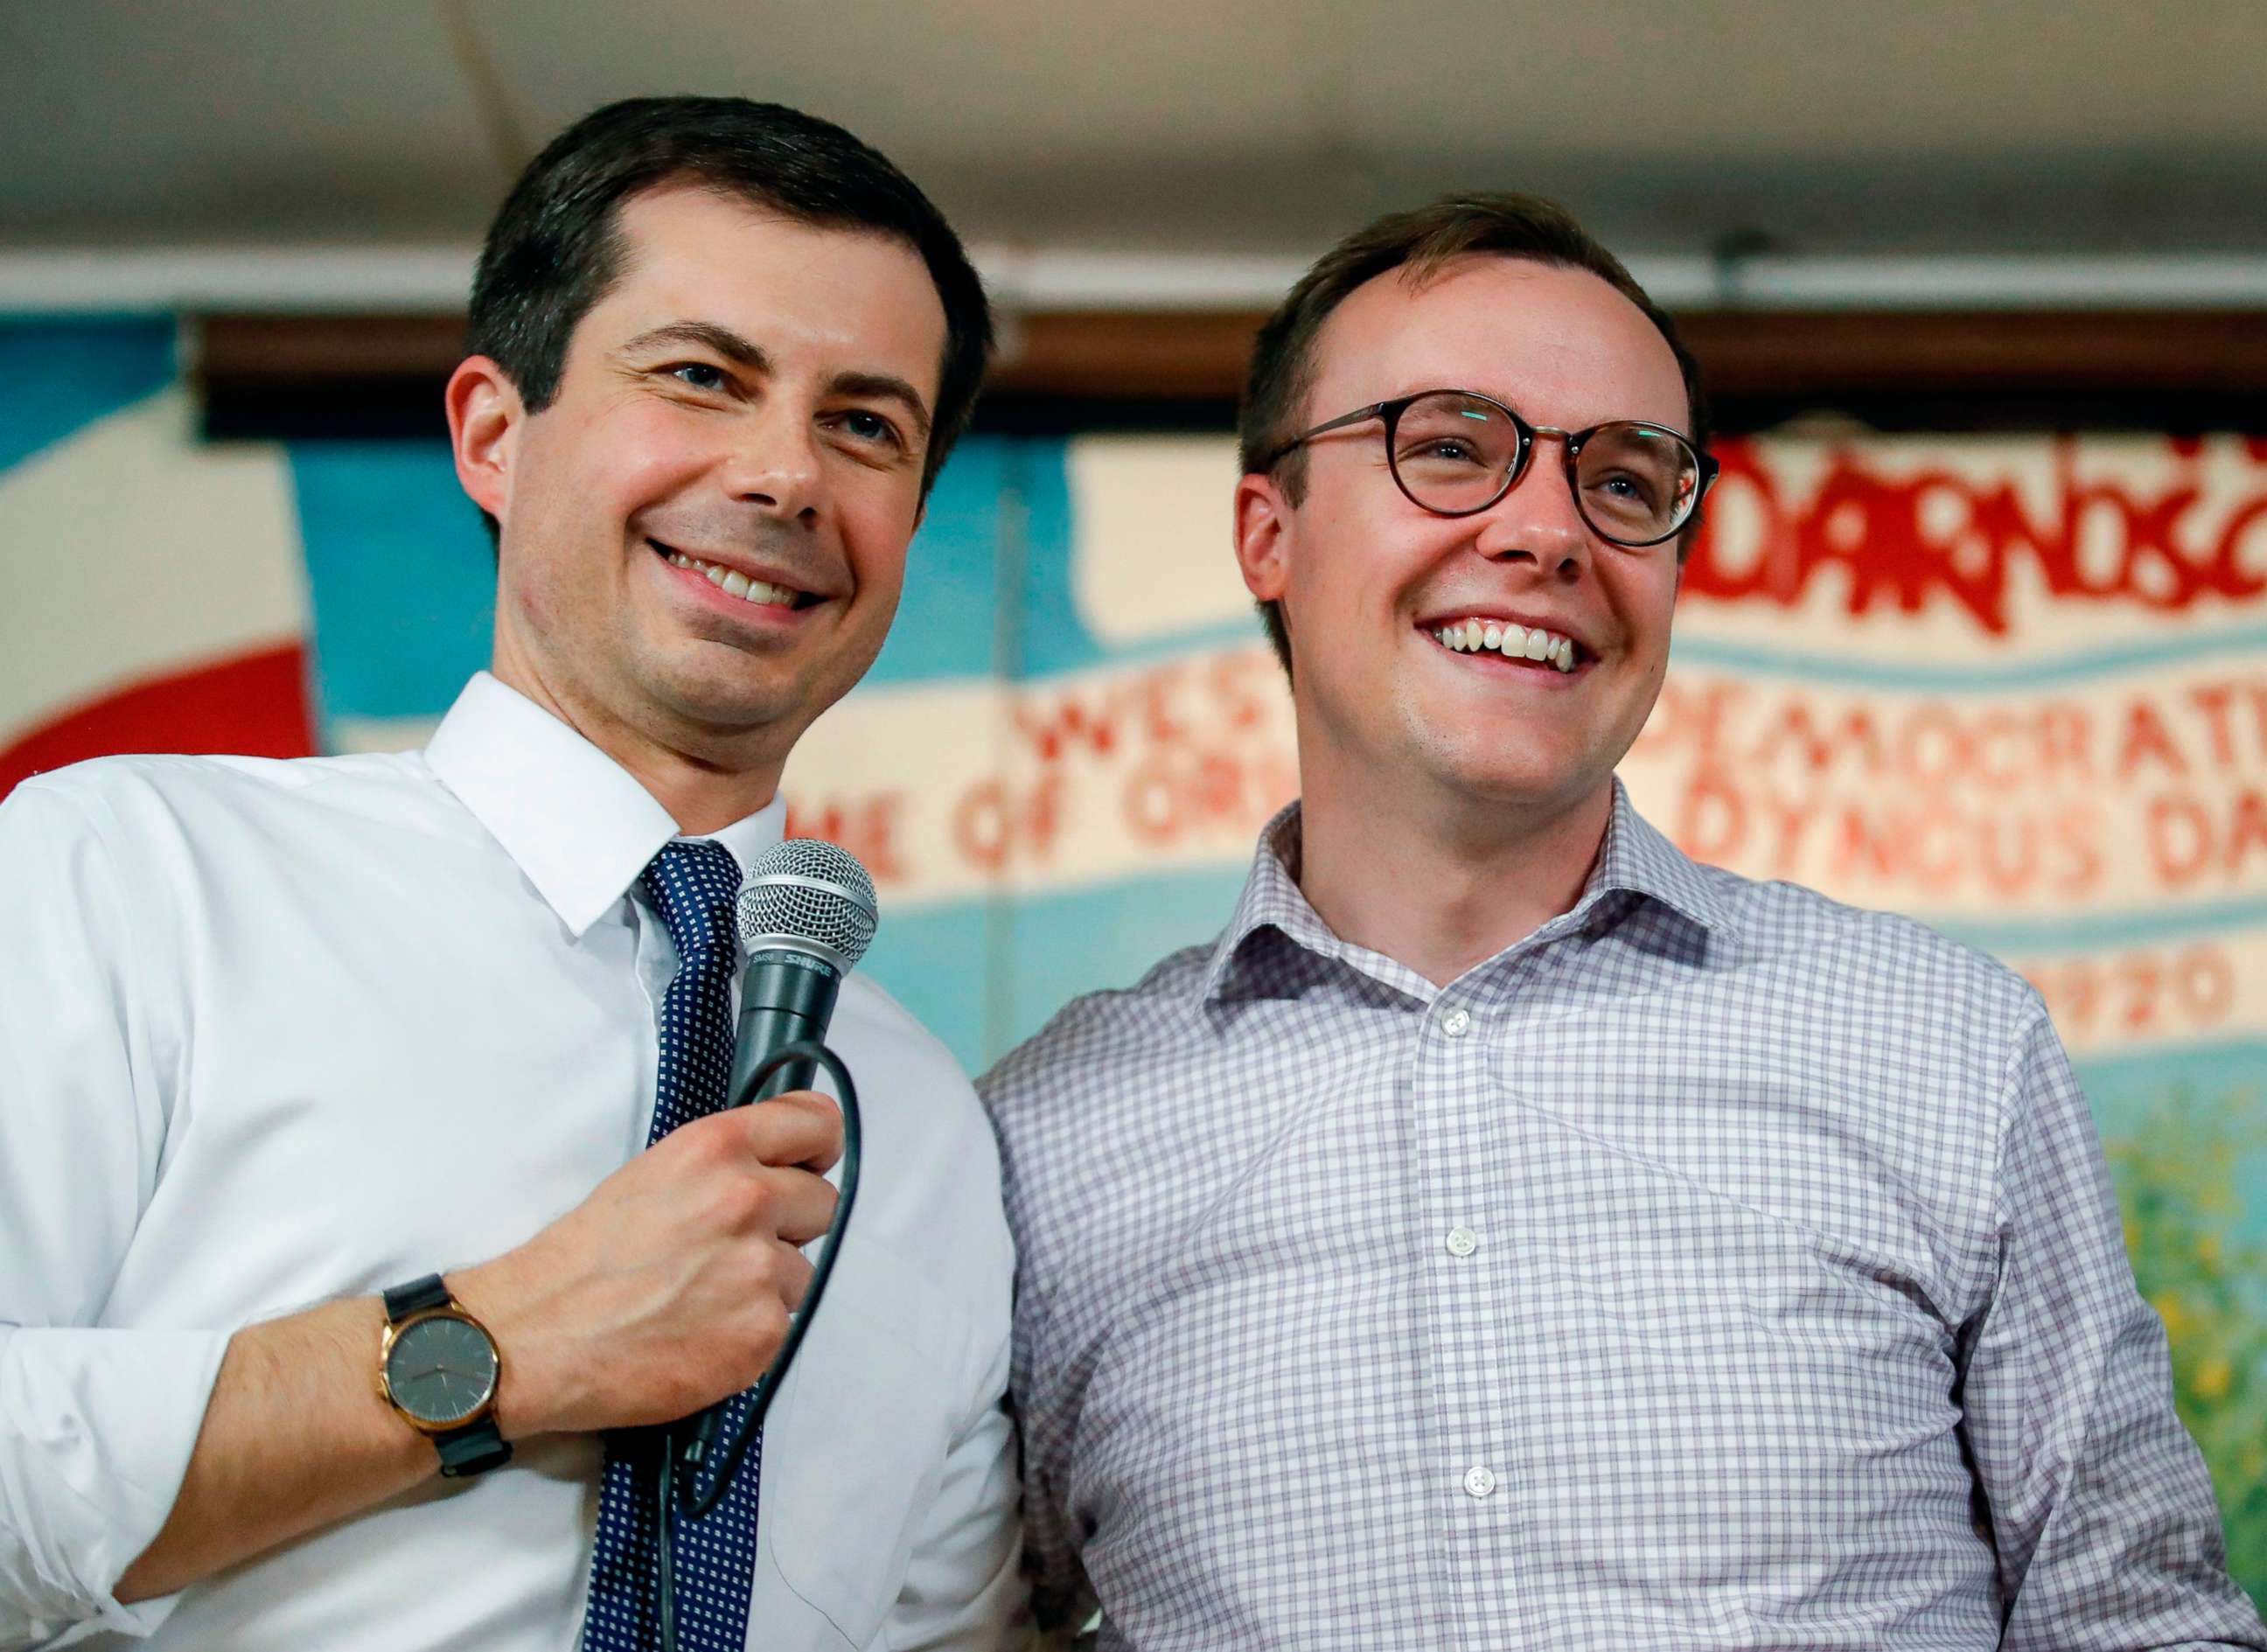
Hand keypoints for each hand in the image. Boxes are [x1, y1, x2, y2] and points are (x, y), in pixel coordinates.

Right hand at [451, 1091, 842, 1437]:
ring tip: (703, 1297)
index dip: (816, 1149)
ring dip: (768, 1284)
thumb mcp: (651, 1175)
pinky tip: (701, 1332)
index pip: (818, 1124)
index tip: (810, 1162)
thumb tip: (776, 1168)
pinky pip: (784, 1323)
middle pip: (822, 1202)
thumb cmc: (579, 1263)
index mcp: (716, 1149)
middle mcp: (746, 1199)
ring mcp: (759, 1268)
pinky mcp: (762, 1331)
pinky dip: (751, 1330)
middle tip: (734, 1248)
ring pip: (803, 1270)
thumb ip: (722, 1166)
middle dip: (788, 1225)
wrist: (533, 1339)